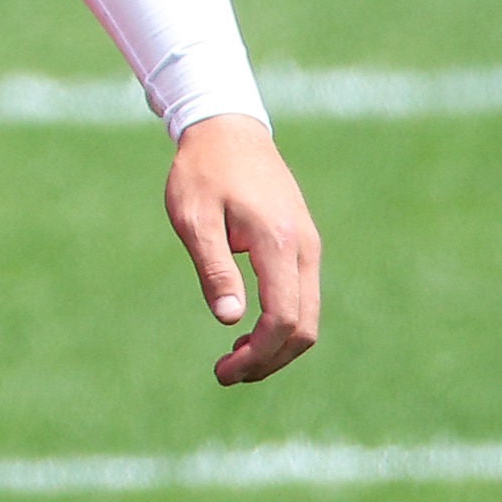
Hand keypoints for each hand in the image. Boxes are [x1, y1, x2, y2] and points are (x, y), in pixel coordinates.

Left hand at [165, 114, 321, 385]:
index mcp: (278, 242)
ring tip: (234, 358)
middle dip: (269, 360)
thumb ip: (214, 268)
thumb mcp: (194, 217)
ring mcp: (308, 246)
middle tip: (226, 374)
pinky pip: (302, 297)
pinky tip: (247, 328)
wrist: (228, 128)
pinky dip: (281, 324)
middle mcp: (304, 248)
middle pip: (304, 328)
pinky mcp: (303, 244)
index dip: (258, 355)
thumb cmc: (202, 170)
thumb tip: (229, 320)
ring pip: (308, 316)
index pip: (283, 318)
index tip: (223, 371)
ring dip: (276, 347)